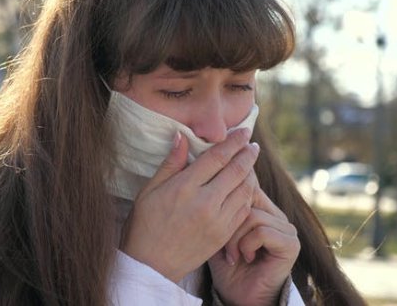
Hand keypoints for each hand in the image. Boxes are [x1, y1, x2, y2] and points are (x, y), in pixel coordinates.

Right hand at [120, 128, 258, 282]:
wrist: (150, 266)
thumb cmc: (144, 225)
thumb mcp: (149, 190)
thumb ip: (170, 163)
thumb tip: (181, 136)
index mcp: (184, 188)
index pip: (217, 158)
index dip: (233, 142)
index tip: (242, 131)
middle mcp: (205, 203)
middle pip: (236, 171)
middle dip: (247, 154)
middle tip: (252, 144)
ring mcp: (217, 221)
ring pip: (244, 190)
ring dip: (250, 174)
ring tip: (250, 164)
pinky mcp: (223, 236)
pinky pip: (243, 210)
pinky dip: (247, 195)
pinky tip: (245, 188)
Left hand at [208, 180, 299, 305]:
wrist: (237, 295)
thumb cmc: (224, 263)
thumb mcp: (216, 228)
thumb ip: (217, 203)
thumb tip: (209, 175)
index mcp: (261, 206)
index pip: (245, 184)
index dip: (225, 197)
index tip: (212, 219)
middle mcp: (276, 214)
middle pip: (246, 197)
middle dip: (227, 221)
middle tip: (221, 244)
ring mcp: (286, 228)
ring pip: (252, 215)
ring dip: (235, 238)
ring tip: (232, 255)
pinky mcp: (291, 244)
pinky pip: (262, 231)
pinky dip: (247, 245)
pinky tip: (245, 258)